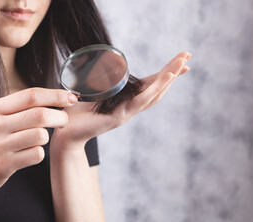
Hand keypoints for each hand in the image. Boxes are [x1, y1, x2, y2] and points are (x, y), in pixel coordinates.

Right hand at [0, 88, 77, 196]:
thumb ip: (16, 109)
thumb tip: (51, 99)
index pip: (30, 95)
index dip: (55, 95)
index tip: (71, 97)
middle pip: (40, 115)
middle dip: (59, 116)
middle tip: (63, 120)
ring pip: (40, 136)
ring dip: (46, 138)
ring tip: (37, 140)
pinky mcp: (3, 166)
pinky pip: (36, 155)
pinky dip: (38, 154)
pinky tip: (28, 154)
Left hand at [52, 52, 190, 146]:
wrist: (64, 134)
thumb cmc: (74, 115)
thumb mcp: (90, 94)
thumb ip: (99, 84)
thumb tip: (99, 67)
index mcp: (125, 101)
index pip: (149, 85)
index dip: (165, 74)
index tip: (180, 61)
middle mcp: (130, 108)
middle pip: (157, 88)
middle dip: (173, 72)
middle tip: (188, 56)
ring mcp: (127, 113)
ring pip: (153, 94)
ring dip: (169, 78)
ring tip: (182, 64)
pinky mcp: (120, 117)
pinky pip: (141, 101)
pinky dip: (154, 89)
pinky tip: (165, 78)